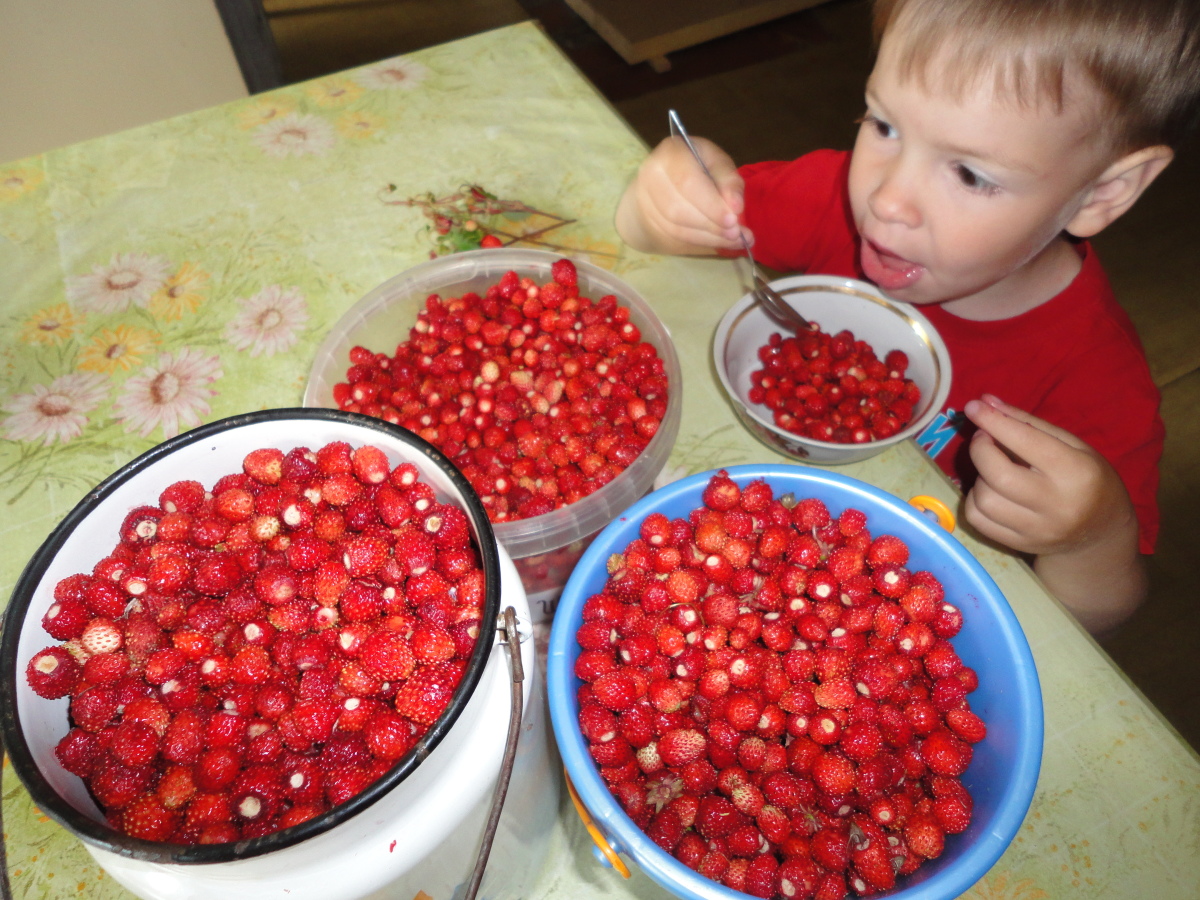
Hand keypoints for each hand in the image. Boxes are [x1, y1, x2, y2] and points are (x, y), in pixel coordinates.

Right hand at [615, 135, 748, 254]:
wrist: (668, 179)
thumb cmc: (699, 167)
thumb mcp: (718, 164)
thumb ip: (729, 181)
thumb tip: (736, 207)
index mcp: (670, 152)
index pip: (687, 182)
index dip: (711, 204)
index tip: (734, 219)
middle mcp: (650, 174)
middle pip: (678, 209)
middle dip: (711, 224)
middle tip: (736, 233)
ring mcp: (644, 199)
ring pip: (675, 227)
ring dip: (707, 236)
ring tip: (733, 239)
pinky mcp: (648, 219)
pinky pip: (674, 237)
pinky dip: (701, 241)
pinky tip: (719, 242)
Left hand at [962, 394, 1144, 634]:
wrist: (1101, 533)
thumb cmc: (1087, 479)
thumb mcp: (1071, 445)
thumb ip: (1028, 423)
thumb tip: (985, 402)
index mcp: (1075, 472)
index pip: (1025, 442)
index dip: (994, 422)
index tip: (973, 406)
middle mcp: (1055, 504)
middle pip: (997, 475)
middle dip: (980, 449)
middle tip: (985, 438)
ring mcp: (1036, 529)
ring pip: (983, 500)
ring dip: (979, 477)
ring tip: (994, 469)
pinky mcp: (1019, 544)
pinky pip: (977, 520)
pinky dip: (974, 501)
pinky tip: (989, 491)